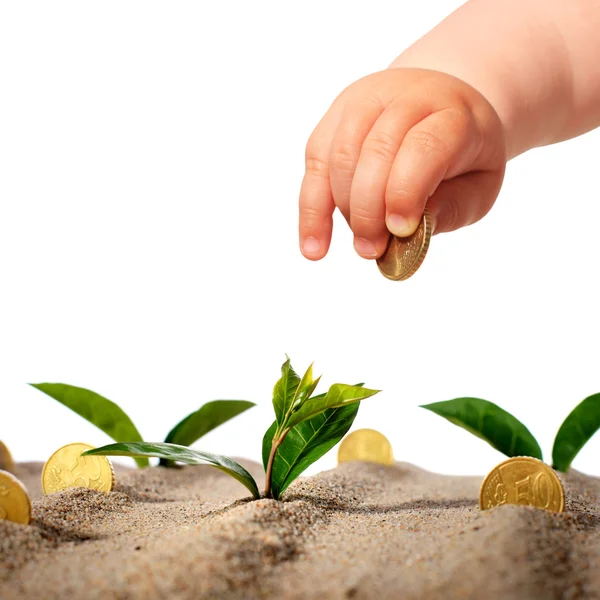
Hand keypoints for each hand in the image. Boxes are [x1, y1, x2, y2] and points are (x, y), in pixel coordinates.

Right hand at [298, 68, 506, 259]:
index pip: (423, 145)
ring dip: (343, 208)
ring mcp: (365, 100)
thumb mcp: (480, 185)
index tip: (399, 230)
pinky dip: (311, 208)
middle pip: (375, 150)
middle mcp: (406, 96)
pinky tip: (314, 245)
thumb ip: (451, 208)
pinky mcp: (335, 115)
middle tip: (372, 249)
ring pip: (339, 153)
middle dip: (369, 209)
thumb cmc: (463, 154)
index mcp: (452, 113)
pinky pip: (315, 160)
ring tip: (360, 244)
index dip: (406, 191)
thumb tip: (407, 233)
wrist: (444, 102)